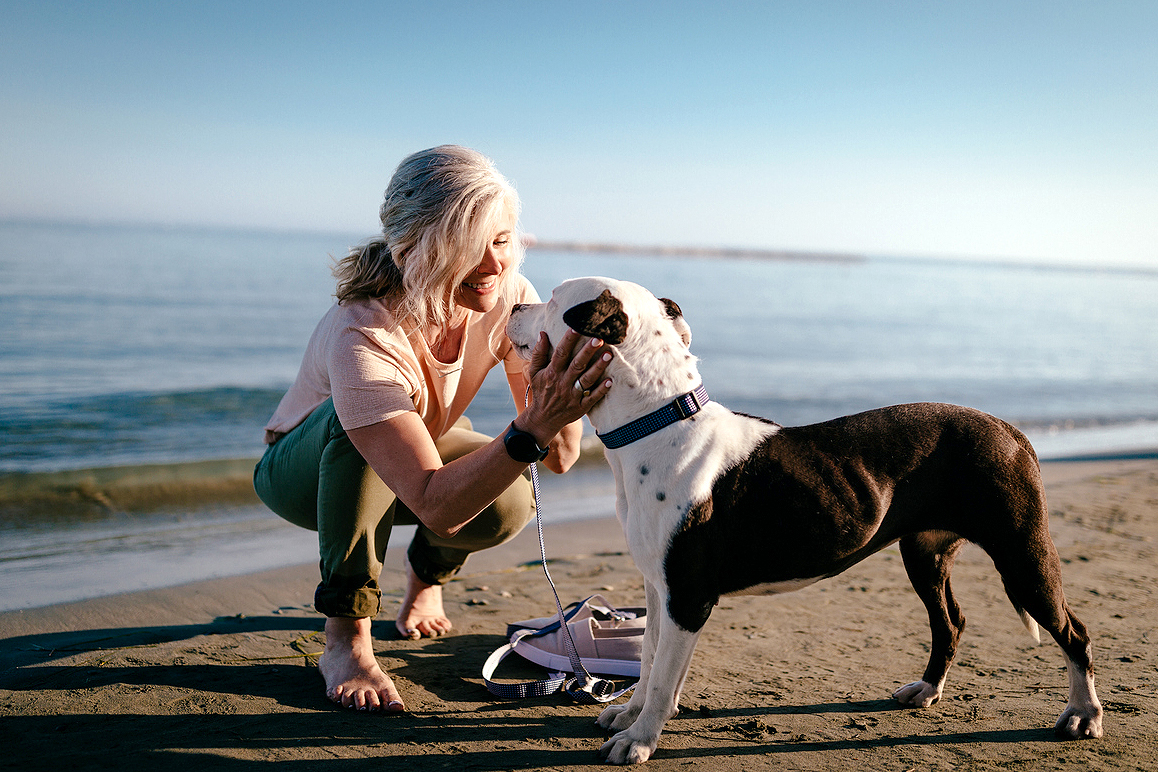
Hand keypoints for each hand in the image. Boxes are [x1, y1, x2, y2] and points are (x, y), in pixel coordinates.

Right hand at [517, 328, 612, 444]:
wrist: (543, 419)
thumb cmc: (541, 391)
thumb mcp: (535, 372)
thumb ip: (539, 353)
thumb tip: (542, 334)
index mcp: (552, 373)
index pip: (561, 353)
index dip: (569, 340)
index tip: (577, 327)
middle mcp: (563, 383)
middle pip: (577, 364)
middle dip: (588, 351)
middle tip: (599, 338)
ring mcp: (572, 396)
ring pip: (587, 380)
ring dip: (598, 368)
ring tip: (609, 355)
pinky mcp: (580, 407)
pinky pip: (592, 398)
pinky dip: (601, 390)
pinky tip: (610, 381)